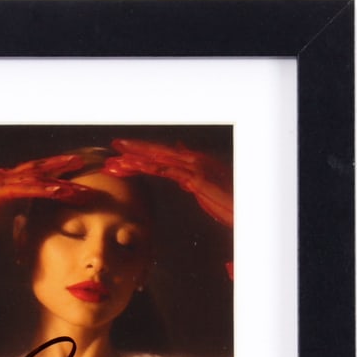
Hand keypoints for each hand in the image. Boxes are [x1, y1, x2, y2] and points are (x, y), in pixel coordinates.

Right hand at [0, 154, 91, 278]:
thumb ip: (19, 223)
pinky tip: (64, 190)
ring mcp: (5, 184)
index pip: (42, 176)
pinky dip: (47, 188)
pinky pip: (28, 188)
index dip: (63, 173)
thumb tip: (32, 233)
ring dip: (63, 173)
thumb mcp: (3, 224)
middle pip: (44, 168)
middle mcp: (10, 180)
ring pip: (40, 175)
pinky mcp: (0, 194)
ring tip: (84, 169)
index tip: (84, 172)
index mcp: (12, 187)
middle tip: (93, 160)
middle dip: (68, 164)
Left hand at [104, 138, 232, 227]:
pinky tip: (135, 168)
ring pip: (158, 160)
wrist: (244, 207)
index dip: (141, 153)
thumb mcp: (205, 182)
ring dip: (135, 161)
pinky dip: (149, 168)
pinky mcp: (195, 178)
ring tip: (115, 163)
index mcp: (192, 161)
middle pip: (156, 153)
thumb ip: (190, 169)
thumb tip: (179, 151)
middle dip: (133, 151)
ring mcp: (193, 167)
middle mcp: (191, 159)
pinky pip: (167, 171)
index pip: (161, 155)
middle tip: (112, 149)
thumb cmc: (227, 197)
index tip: (122, 154)